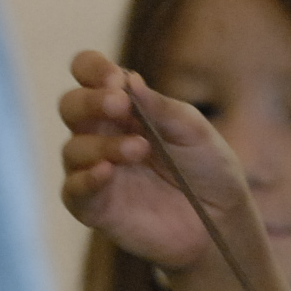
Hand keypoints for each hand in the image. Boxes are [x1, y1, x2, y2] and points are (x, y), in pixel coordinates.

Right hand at [59, 50, 248, 273]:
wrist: (220, 221)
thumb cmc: (207, 169)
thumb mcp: (194, 131)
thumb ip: (162, 108)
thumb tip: (129, 78)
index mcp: (125, 108)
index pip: (89, 74)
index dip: (92, 69)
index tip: (115, 79)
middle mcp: (102, 134)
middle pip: (71, 106)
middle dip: (91, 102)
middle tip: (120, 106)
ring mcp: (95, 170)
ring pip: (73, 148)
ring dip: (102, 144)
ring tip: (139, 149)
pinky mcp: (95, 207)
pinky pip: (74, 191)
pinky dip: (86, 179)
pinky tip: (106, 171)